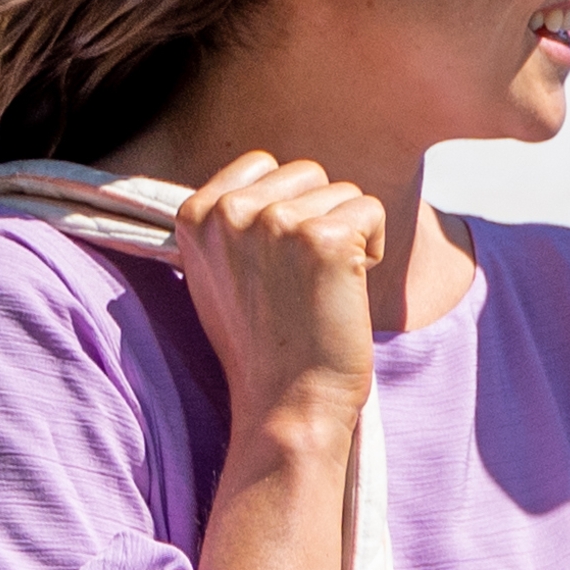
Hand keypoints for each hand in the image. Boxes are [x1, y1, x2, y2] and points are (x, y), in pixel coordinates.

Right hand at [172, 151, 388, 456]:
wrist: (286, 404)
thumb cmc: (261, 344)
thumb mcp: (219, 271)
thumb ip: (232, 220)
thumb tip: (267, 176)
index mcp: (196, 213)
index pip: (263, 164)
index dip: (286, 208)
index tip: (275, 265)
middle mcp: (230, 211)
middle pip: (308, 174)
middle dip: (319, 219)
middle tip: (301, 282)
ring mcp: (276, 222)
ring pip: (343, 192)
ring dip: (347, 235)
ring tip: (319, 289)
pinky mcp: (324, 238)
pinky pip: (372, 210)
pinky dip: (374, 248)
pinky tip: (346, 290)